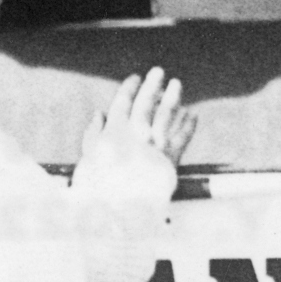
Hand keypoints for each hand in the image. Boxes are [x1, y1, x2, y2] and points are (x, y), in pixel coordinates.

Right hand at [75, 67, 193, 200]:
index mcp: (114, 131)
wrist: (122, 209)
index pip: (123, 102)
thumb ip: (92, 134)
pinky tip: (193, 114)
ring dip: (173, 97)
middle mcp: (137, 132)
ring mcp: (155, 144)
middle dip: (152, 85)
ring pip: (167, 114)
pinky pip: (183, 136)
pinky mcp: (171, 158)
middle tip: (158, 72)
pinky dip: (189, 124)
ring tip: (177, 84)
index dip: (130, 87)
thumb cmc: (100, 186)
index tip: (136, 78)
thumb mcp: (88, 159)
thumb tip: (99, 114)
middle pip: (146, 102)